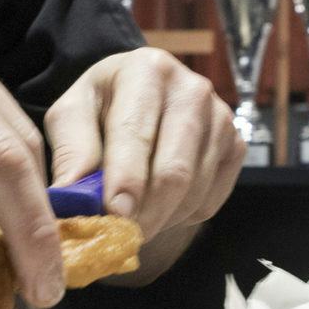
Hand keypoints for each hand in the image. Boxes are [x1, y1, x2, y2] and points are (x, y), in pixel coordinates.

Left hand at [43, 48, 242, 240]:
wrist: (140, 94)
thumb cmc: (103, 105)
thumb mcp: (72, 114)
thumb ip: (72, 152)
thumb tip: (74, 198)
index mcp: (147, 71)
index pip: (137, 134)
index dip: (125, 180)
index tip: (113, 215)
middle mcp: (192, 90)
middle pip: (174, 171)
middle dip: (145, 213)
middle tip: (119, 238)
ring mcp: (221, 119)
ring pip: (193, 192)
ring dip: (159, 218)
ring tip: (132, 218)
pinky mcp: (236, 146)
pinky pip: (210, 201)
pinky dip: (180, 216)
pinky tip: (159, 204)